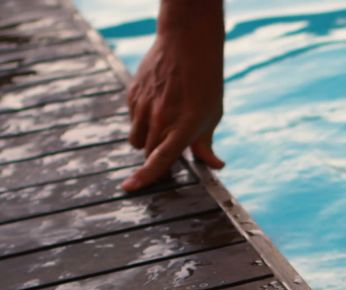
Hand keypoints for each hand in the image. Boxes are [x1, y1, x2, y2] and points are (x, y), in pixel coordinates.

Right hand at [122, 7, 224, 190]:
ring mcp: (143, 106)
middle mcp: (160, 119)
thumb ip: (207, 144)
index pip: (160, 160)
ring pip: (136, 139)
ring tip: (165, 122)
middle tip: (171, 146)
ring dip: (147, 140)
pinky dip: (142, 120)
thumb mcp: (213, 114)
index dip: (144, 177)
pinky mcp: (132, 94)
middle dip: (156, 158)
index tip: (129, 187)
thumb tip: (215, 166)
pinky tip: (158, 103)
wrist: (187, 44)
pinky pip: (132, 119)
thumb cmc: (207, 82)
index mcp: (184, 127)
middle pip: (148, 153)